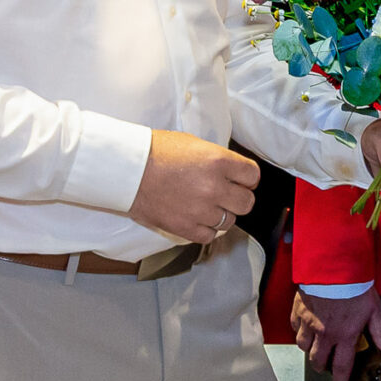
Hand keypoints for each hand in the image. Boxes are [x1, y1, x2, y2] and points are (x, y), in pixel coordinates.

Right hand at [128, 128, 258, 243]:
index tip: (241, 180)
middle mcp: (214, 187)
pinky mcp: (185, 227)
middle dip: (238, 197)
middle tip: (226, 194)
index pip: (253, 176)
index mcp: (218, 161)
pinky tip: (196, 217)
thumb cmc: (155, 152)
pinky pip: (210, 235)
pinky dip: (206, 228)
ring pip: (230, 221)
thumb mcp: (193, 144)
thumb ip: (217, 160)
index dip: (247, 178)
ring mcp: (200, 210)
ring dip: (221, 214)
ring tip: (205, 204)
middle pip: (246, 202)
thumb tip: (233, 173)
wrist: (127, 169)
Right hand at [291, 287, 380, 380]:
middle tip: (326, 365)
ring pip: (303, 347)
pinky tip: (305, 327)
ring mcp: (309, 323)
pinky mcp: (299, 311)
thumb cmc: (355, 286)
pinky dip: (299, 330)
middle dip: (321, 367)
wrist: (334, 268)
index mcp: (344, 336)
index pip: (341, 367)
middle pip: (317, 360)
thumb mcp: (375, 310)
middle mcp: (325, 334)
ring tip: (316, 346)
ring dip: (309, 350)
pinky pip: (295, 328)